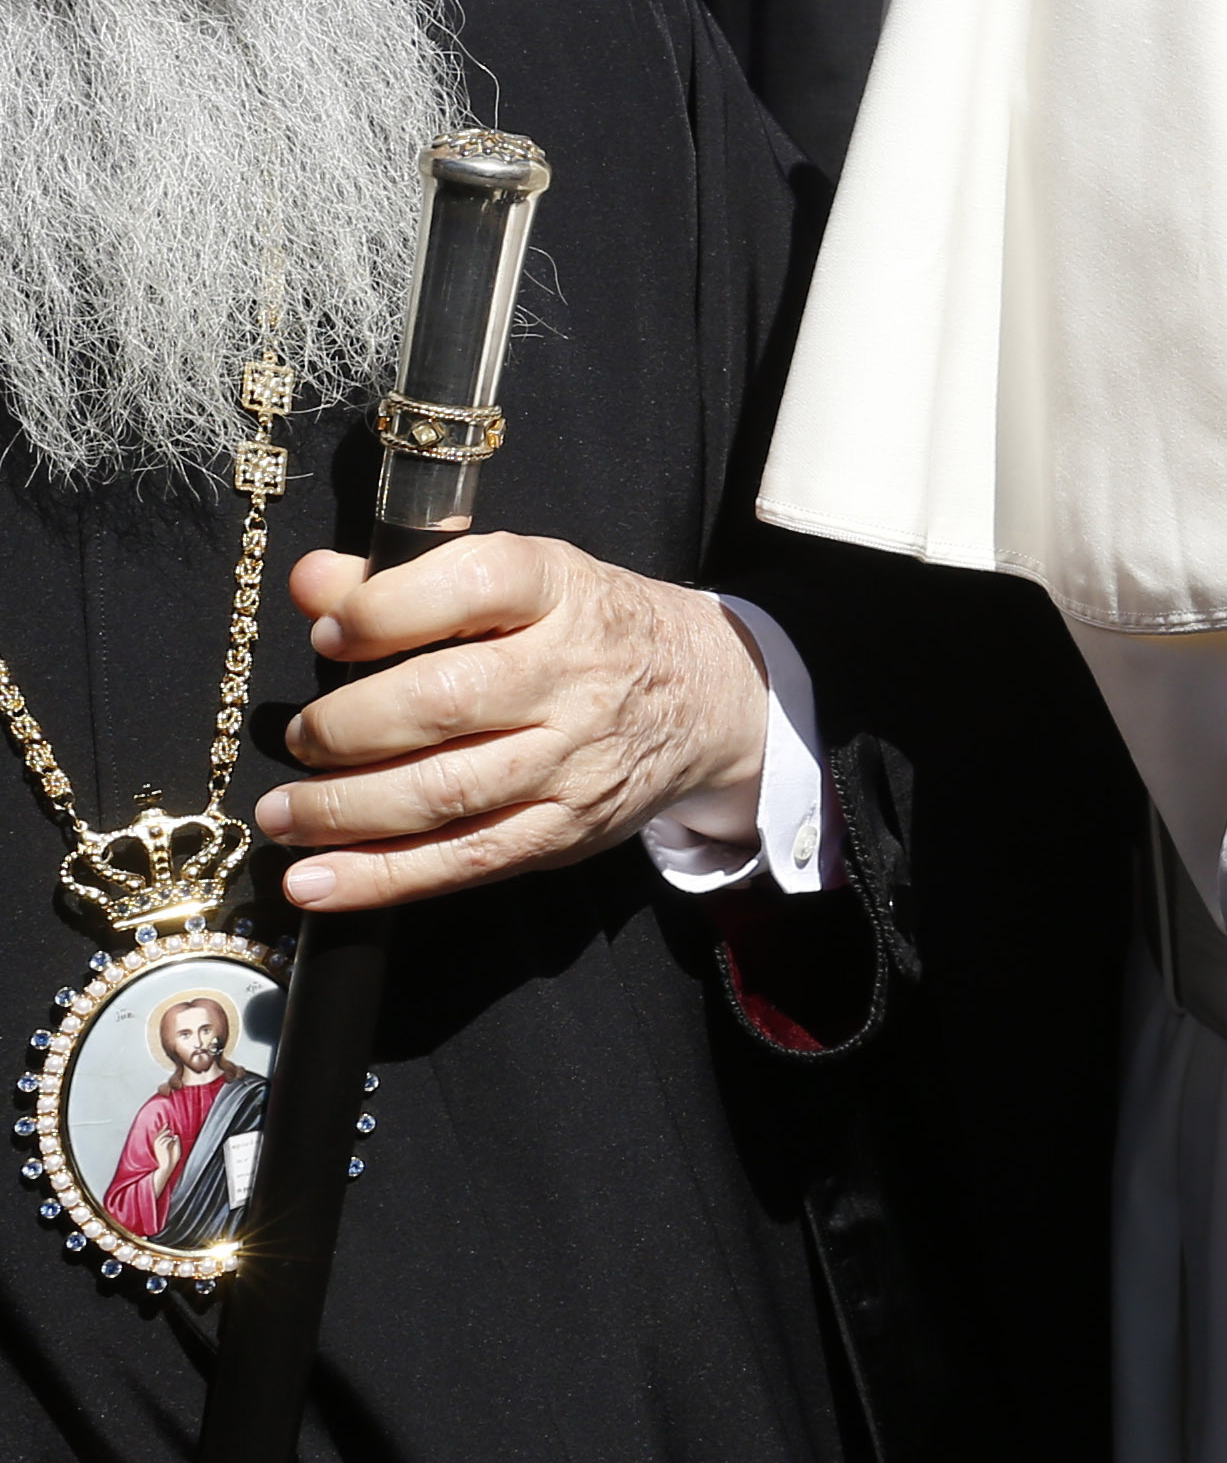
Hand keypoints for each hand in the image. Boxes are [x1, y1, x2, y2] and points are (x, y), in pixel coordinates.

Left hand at [260, 539, 769, 908]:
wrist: (707, 696)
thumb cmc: (584, 628)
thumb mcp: (521, 579)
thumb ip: (404, 579)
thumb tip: (308, 583)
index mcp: (560, 590)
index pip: (473, 585)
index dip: (386, 610)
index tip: (329, 635)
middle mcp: (573, 674)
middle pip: (445, 702)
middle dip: (347, 727)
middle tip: (301, 738)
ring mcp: (574, 760)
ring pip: (445, 793)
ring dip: (345, 811)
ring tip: (283, 816)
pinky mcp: (567, 831)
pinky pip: (465, 861)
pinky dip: (382, 878)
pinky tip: (316, 883)